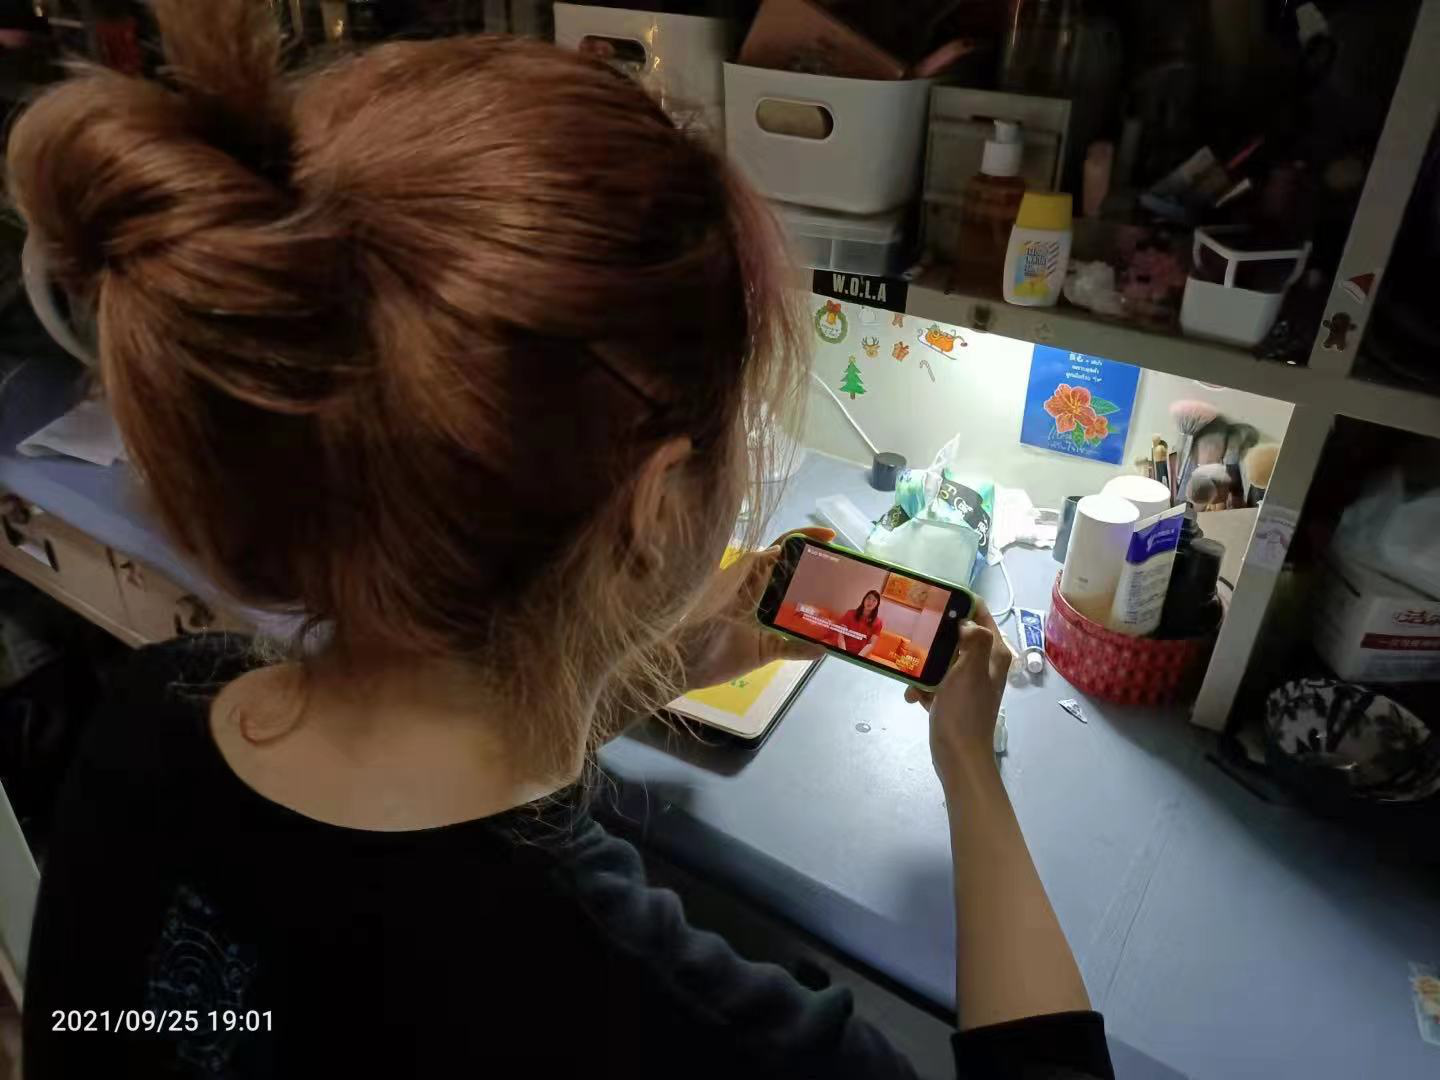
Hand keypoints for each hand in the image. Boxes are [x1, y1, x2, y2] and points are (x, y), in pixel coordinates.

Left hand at [677, 527, 833, 691]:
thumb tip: (778, 550)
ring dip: (824, 611)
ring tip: (849, 607)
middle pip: (799, 579)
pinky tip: (828, 648)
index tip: (831, 537)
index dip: (804, 539)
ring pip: (802, 612)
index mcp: (751, 575)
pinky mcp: (766, 649)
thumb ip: (747, 570)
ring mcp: (767, 623)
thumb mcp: (722, 588)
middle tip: (850, 574)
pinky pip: (795, 647)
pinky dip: (811, 649)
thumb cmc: (698, 619)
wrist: (681, 659)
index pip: (781, 549)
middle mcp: (763, 595)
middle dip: (824, 575)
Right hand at [903, 601, 1009, 786]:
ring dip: (924, 664)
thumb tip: (965, 621)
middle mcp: (983, 665)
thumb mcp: (971, 670)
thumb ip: (975, 639)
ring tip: (907, 669)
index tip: (937, 596)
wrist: (958, 755)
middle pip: (958, 636)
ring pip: (942, 659)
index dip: (962, 603)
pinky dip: (922, 687)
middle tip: (913, 628)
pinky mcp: (952, 699)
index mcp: (993, 655)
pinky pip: (934, 683)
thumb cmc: (965, 711)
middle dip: (935, 635)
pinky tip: (911, 695)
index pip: (982, 616)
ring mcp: (967, 683)